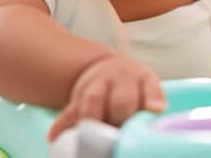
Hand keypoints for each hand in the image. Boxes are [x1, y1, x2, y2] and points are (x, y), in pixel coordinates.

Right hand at [47, 55, 165, 141]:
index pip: (149, 88)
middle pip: (122, 99)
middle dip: (121, 119)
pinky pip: (68, 110)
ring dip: (93, 121)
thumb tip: (155, 114)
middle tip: (121, 138)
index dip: (152, 99)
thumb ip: (151, 106)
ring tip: (92, 141)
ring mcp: (98, 85)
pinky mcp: (79, 97)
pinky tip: (55, 137)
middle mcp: (121, 78)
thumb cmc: (137, 90)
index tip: (154, 109)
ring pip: (93, 99)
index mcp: (143, 79)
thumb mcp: (149, 91)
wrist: (112, 70)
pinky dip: (61, 125)